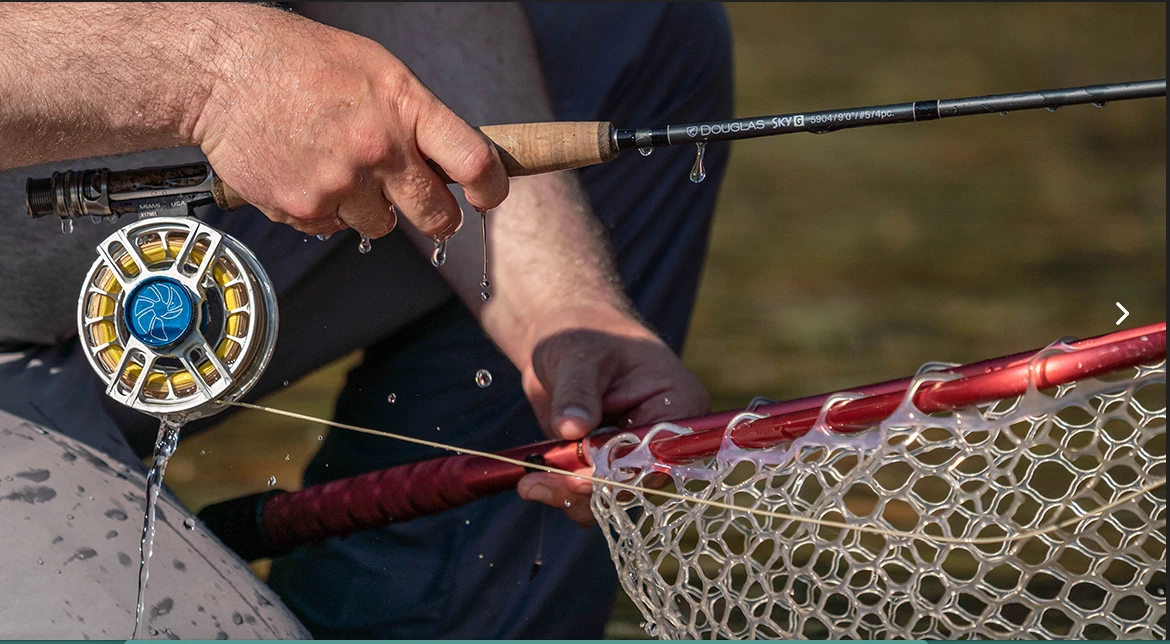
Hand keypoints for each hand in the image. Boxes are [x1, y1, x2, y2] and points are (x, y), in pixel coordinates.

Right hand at [191, 6, 508, 237]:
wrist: (223, 73)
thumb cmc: (299, 62)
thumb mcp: (377, 70)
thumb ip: (416, 116)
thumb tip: (449, 160)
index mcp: (405, 108)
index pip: (473, 162)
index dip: (491, 188)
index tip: (488, 195)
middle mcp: (377, 150)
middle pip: (435, 216)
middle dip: (437, 217)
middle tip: (428, 206)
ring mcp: (339, 185)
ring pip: (381, 226)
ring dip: (370, 207)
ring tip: (340, 167)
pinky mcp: (302, 209)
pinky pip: (333, 229)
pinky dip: (326, 211)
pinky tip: (308, 172)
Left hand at [515, 304, 709, 525]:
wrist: (565, 336)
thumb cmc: (584, 331)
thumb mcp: (578, 355)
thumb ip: (577, 393)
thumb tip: (573, 429)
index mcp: (679, 404)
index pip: (657, 453)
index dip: (619, 471)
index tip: (576, 479)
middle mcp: (664, 437)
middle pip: (635, 482)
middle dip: (586, 488)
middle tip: (536, 485)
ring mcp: (635, 453)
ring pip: (611, 495)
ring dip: (569, 495)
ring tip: (529, 482)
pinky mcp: (607, 464)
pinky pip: (591, 492)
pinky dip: (562, 490)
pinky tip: (533, 478)